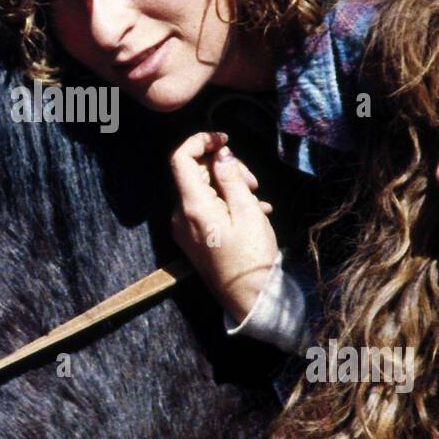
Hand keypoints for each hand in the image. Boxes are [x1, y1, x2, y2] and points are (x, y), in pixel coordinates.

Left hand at [169, 131, 278, 324]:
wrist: (249, 298)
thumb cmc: (251, 256)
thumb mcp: (248, 211)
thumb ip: (231, 178)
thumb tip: (220, 153)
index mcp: (191, 207)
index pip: (181, 159)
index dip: (201, 141)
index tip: (225, 140)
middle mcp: (180, 216)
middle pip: (196, 174)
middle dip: (224, 168)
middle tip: (254, 182)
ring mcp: (184, 229)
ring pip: (203, 190)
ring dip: (229, 186)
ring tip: (258, 200)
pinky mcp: (193, 238)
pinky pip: (206, 209)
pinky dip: (227, 203)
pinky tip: (253, 211)